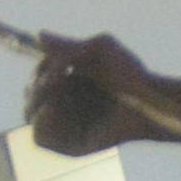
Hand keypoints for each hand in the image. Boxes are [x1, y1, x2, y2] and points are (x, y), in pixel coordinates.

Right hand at [21, 34, 149, 157]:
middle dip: (40, 84)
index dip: (43, 67)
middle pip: (29, 94)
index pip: (35, 76)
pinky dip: (41, 122)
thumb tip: (39, 36)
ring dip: (40, 99)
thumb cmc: (130, 75)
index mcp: (64, 82)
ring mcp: (64, 125)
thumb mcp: (101, 50)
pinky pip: (40, 138)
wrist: (150, 102)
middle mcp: (60, 103)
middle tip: (59, 78)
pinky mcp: (71, 145)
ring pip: (30, 113)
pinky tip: (51, 109)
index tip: (64, 63)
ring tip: (58, 90)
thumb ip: (69, 45)